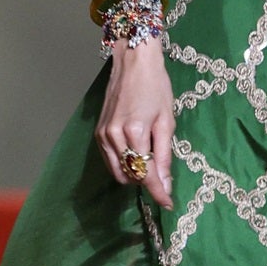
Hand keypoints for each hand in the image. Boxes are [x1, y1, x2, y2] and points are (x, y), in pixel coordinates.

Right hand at [96, 42, 173, 206]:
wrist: (133, 62)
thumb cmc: (156, 86)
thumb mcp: (167, 121)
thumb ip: (165, 154)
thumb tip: (166, 184)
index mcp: (135, 132)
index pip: (146, 173)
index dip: (158, 192)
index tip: (168, 204)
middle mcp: (114, 136)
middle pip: (129, 176)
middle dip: (146, 182)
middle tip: (162, 176)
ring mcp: (102, 135)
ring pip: (117, 171)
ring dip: (134, 175)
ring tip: (150, 163)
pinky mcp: (98, 133)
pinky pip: (109, 160)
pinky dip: (123, 164)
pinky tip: (135, 154)